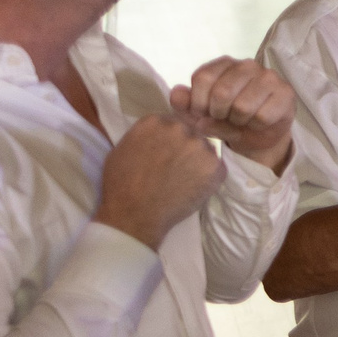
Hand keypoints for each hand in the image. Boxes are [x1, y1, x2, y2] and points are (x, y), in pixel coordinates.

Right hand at [93, 114, 225, 249]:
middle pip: (190, 133)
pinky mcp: (215, 166)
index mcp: (155, 122)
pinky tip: (194, 187)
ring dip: (198, 161)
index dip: (170, 140)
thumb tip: (157, 134)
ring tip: (184, 180)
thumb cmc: (120, 185)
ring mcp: (200, 146)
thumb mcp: (122, 149)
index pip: (172, 123)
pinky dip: (209, 177)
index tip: (166, 153)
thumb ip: (143, 135)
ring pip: (205, 149)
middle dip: (185, 148)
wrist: (134, 215)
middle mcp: (180, 128)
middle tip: (176, 168)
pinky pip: (216, 167)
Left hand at [169, 56, 294, 169]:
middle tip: (223, 117)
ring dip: (238, 121)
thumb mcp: (200, 116)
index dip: (198, 103)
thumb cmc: (226, 120)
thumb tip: (176, 93)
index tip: (202, 113)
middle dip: (218, 114)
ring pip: (242, 106)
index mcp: (224, 64)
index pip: (202, 77)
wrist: (257, 135)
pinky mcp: (286, 93)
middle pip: (222, 92)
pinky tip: (258, 122)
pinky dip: (256, 126)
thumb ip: (184, 105)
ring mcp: (269, 77)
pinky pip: (262, 116)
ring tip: (241, 119)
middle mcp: (247, 65)